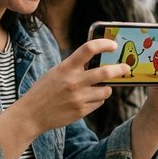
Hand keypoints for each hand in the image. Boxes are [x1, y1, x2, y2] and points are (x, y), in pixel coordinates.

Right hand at [12, 38, 129, 133]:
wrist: (31, 114)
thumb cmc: (45, 90)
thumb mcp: (57, 72)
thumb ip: (75, 66)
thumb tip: (98, 60)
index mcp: (66, 67)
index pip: (88, 49)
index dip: (104, 44)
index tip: (113, 45)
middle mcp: (73, 82)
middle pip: (105, 72)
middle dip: (120, 69)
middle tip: (126, 68)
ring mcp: (78, 98)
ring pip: (106, 90)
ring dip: (106, 88)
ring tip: (99, 88)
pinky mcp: (81, 111)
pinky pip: (99, 102)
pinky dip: (97, 99)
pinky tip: (87, 99)